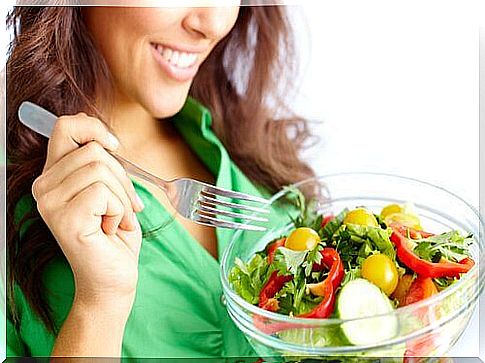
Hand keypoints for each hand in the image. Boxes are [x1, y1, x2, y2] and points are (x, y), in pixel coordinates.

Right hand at [32, 113, 144, 310]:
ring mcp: (50, 203)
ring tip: (117, 219)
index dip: (95, 128)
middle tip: (126, 205)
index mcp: (53, 176)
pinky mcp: (64, 218)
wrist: (113, 277)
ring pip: (100, 169)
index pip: (65, 127)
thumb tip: (107, 139)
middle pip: (93, 150)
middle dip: (122, 177)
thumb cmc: (115, 234)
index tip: (115, 146)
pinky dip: (120, 210)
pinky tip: (111, 229)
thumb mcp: (110, 190)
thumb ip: (102, 164)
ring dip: (122, 197)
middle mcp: (44, 187)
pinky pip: (103, 192)